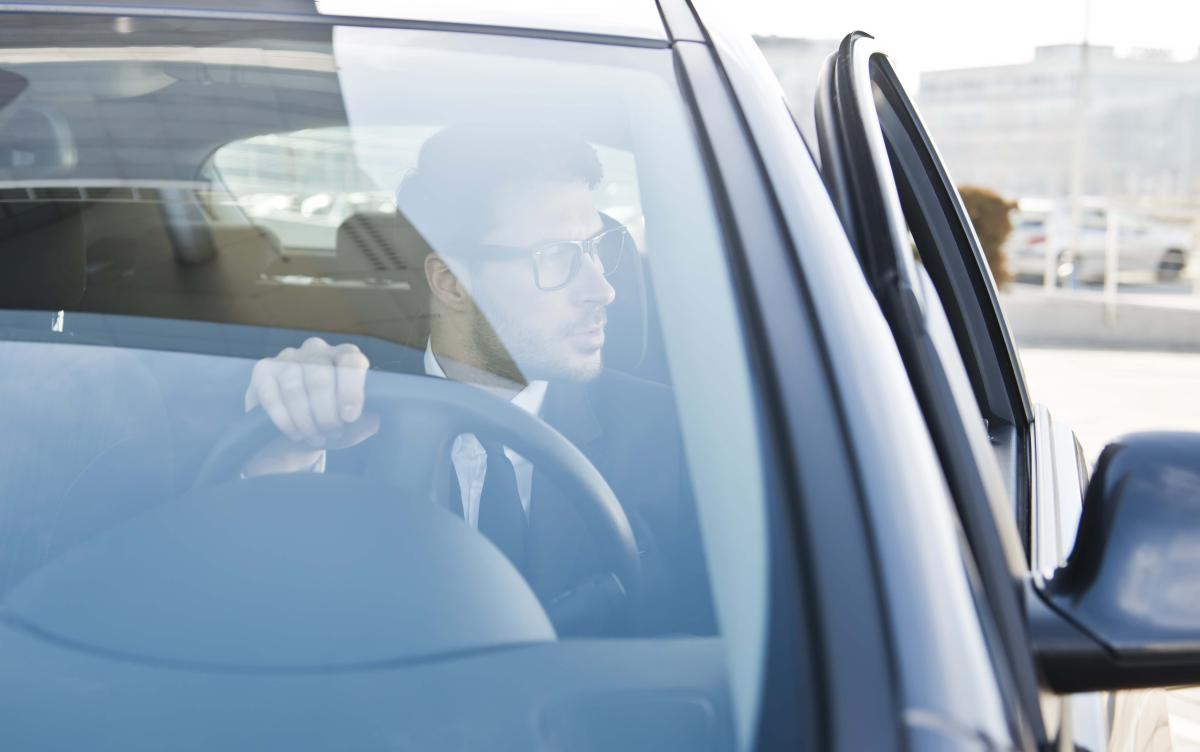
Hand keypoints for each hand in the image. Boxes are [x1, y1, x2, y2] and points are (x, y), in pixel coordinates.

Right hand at [242, 337, 378, 475]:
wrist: (293, 434)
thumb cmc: (329, 424)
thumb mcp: (350, 427)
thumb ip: (363, 423)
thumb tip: (373, 421)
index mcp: (345, 356)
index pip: (351, 361)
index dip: (350, 390)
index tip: (349, 417)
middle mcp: (317, 350)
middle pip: (321, 375)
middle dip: (326, 412)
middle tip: (330, 433)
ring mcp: (288, 357)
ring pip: (295, 387)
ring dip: (305, 419)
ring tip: (314, 437)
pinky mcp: (263, 371)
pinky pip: (271, 395)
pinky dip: (284, 420)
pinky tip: (294, 433)